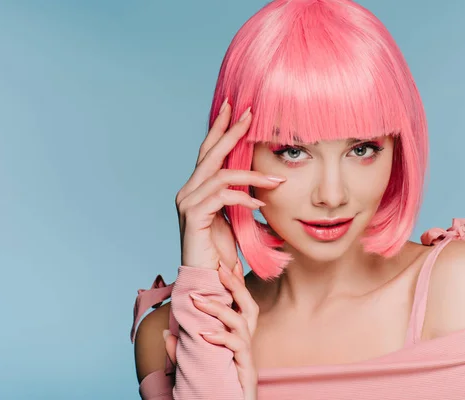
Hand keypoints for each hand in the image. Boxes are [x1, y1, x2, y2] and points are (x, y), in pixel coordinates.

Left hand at [164, 259, 258, 399]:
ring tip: (199, 301)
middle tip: (220, 268)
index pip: (239, 305)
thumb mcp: (195, 365)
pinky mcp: (246, 369)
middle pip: (249, 307)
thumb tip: (165, 334)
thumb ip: (182, 350)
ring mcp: (246, 356)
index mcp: (236, 339)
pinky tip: (204, 334)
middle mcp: (245, 343)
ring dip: (220, 309)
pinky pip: (237, 347)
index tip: (226, 263)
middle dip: (236, 285)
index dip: (235, 284)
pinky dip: (221, 337)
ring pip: (242, 323)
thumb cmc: (216, 390)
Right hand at [175, 99, 285, 270]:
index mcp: (197, 189)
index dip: (221, 130)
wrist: (210, 282)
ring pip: (220, 174)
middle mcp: (188, 192)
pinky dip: (243, 197)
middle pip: (210, 153)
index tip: (235, 110)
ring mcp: (187, 203)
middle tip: (249, 113)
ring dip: (251, 175)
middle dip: (230, 131)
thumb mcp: (235, 219)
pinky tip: (260, 204)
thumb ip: (240, 198)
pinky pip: (221, 196)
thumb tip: (264, 183)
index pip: (208, 153)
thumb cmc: (223, 253)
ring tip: (277, 181)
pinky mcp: (193, 217)